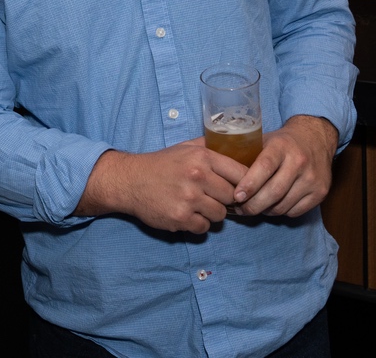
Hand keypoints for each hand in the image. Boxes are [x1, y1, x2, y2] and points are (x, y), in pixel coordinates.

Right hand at [76, 140, 246, 234]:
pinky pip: (204, 228)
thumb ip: (210, 146)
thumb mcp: (185, 147)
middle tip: (213, 196)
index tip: (241, 188)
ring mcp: (189, 199)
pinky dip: (198, 224)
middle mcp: (197, 177)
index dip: (244, 183)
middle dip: (225, 198)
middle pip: (232, 196)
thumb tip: (238, 146)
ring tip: (198, 205)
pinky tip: (187, 214)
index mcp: (202, 157)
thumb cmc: (161, 164)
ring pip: (220, 215)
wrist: (130, 181)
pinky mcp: (180, 218)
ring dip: (212, 213)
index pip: (241, 173)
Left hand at [232, 115, 337, 217]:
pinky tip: (273, 205)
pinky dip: (281, 212)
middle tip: (240, 209)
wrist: (315, 139)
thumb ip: (244, 154)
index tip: (236, 196)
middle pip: (274, 192)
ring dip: (266, 211)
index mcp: (281, 146)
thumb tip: (214, 166)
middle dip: (253, 205)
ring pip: (283, 205)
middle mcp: (300, 161)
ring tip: (254, 207)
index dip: (249, 184)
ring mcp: (312, 178)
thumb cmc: (282, 143)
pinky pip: (295, 211)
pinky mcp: (321, 192)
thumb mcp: (263, 140)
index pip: (264, 167)